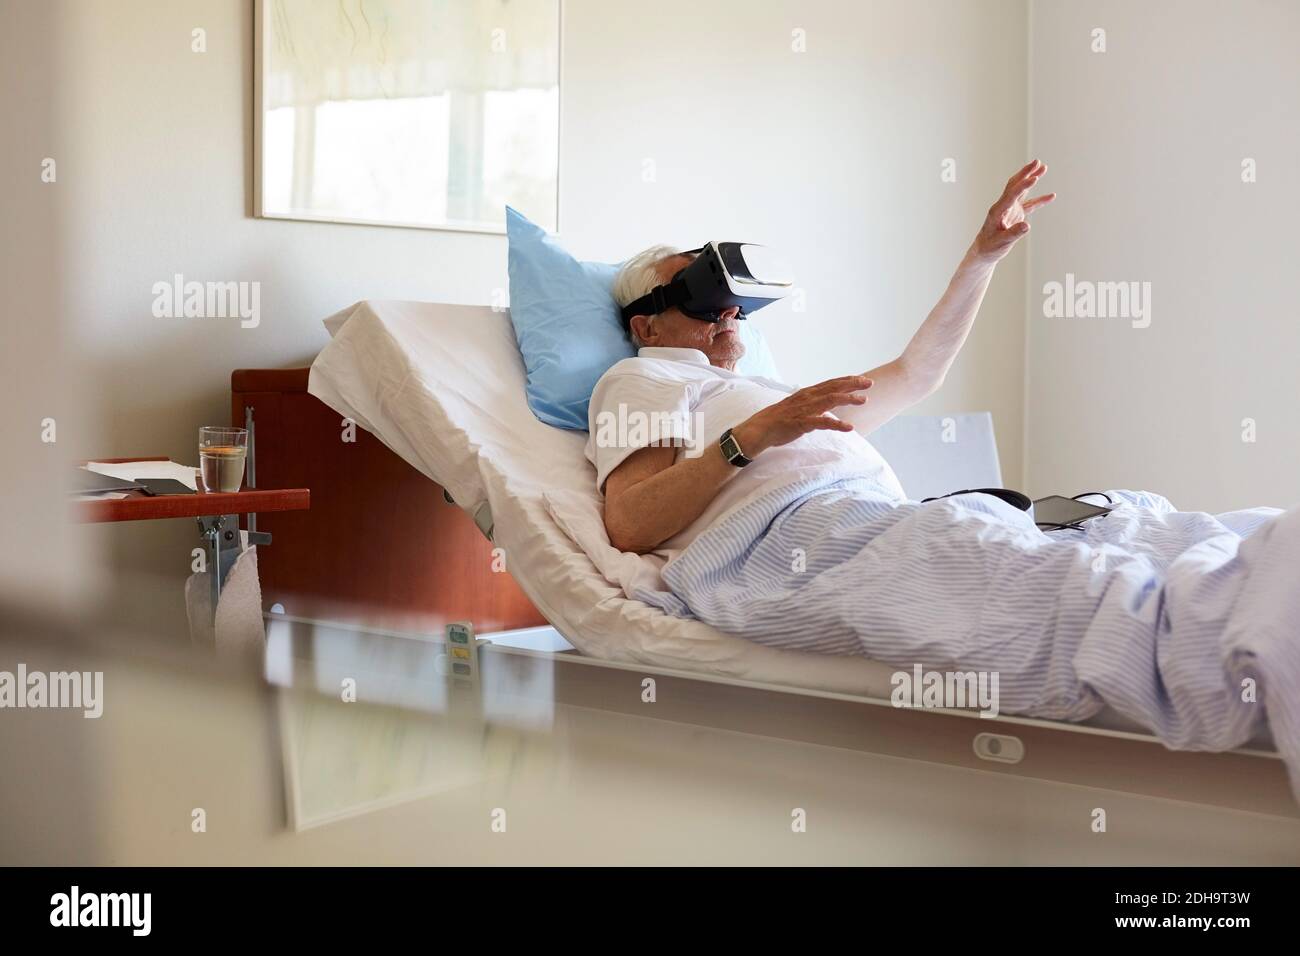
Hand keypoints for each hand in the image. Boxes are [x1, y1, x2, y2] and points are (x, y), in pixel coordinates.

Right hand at [732, 375, 871, 456]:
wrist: (760, 429)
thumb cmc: (778, 420)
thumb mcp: (797, 407)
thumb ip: (812, 404)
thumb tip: (825, 406)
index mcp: (807, 393)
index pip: (831, 383)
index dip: (847, 380)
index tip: (862, 379)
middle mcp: (807, 397)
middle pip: (834, 387)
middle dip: (853, 384)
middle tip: (869, 383)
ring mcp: (805, 410)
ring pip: (830, 400)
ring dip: (848, 399)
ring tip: (864, 400)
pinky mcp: (802, 423)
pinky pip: (822, 422)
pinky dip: (837, 424)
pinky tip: (849, 427)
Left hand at [972, 159, 1055, 262]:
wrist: (984, 251)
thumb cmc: (990, 247)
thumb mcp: (1001, 243)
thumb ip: (1013, 234)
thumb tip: (1027, 226)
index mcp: (997, 211)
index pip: (1011, 194)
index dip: (1023, 186)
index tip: (1035, 178)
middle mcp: (1003, 206)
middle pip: (1015, 185)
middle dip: (1026, 173)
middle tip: (1038, 162)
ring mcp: (1010, 208)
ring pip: (1021, 190)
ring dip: (1031, 178)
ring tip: (1043, 167)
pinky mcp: (1016, 214)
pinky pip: (1029, 204)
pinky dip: (1040, 200)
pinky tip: (1052, 196)